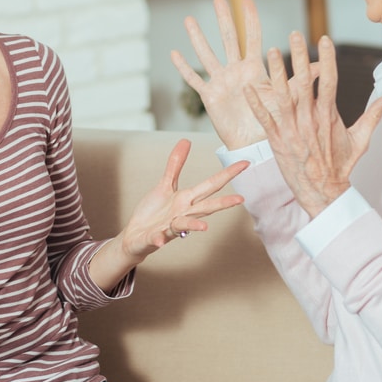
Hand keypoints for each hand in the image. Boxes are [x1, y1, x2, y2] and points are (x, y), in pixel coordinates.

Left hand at [115, 139, 248, 260]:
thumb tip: (186, 140)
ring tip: (204, 227)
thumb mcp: (165, 185)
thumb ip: (175, 165)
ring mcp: (170, 227)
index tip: (245, 163)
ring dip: (194, 225)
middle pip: (206, 207)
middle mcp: (183, 214)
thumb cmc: (153, 212)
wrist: (136, 236)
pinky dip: (159, 239)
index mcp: (187, 200)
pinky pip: (158, 238)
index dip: (228, 174)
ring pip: (185, 225)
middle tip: (241, 199)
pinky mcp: (155, 237)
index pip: (211, 185)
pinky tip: (160, 240)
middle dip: (223, 203)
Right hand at [172, 0, 311, 149]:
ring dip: (198, 37)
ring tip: (188, 20)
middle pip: (228, 39)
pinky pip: (194, 80)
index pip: (252, 37)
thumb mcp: (288, 96)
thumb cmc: (273, 119)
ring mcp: (221, 81)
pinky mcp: (209, 96)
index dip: (250, 18)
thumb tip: (322, 65)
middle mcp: (236, 70)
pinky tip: (174, 54)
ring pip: (207, 55)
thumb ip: (302, 78)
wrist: (256, 143)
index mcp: (254, 67)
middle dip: (224, 19)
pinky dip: (183, 68)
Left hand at [245, 33, 381, 217]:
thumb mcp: (360, 140)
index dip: (326, 59)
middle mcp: (310, 119)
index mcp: (329, 115)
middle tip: (294, 34)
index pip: (329, 81)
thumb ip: (373, 116)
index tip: (324, 39)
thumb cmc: (341, 166)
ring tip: (270, 51)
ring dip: (276, 74)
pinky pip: (265, 119)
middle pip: (303, 83)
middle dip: (299, 57)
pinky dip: (256, 104)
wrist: (324, 192)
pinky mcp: (278, 141)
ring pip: (282, 96)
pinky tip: (248, 88)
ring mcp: (293, 130)